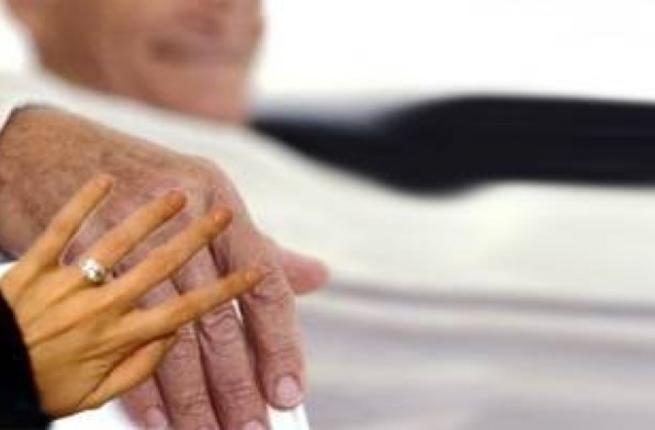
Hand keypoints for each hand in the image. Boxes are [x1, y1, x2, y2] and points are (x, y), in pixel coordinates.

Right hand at [0, 108, 327, 429]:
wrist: (53, 149)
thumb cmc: (142, 179)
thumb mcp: (210, 198)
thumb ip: (261, 247)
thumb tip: (317, 276)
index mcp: (223, 202)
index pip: (265, 286)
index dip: (279, 343)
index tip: (287, 392)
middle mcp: (184, 217)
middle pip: (218, 320)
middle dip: (236, 384)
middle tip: (248, 427)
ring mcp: (131, 236)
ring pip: (170, 332)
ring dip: (191, 395)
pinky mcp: (83, 254)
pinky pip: (116, 328)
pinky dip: (136, 378)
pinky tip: (158, 416)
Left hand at [0, 175, 262, 416]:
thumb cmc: (40, 382)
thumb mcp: (93, 395)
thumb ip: (141, 367)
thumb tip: (179, 338)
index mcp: (119, 341)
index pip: (188, 314)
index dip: (227, 293)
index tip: (254, 274)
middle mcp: (99, 309)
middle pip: (162, 269)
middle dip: (200, 241)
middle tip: (225, 215)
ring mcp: (66, 284)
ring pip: (117, 243)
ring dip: (151, 216)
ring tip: (181, 193)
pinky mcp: (31, 267)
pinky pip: (58, 228)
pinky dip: (78, 204)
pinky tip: (101, 182)